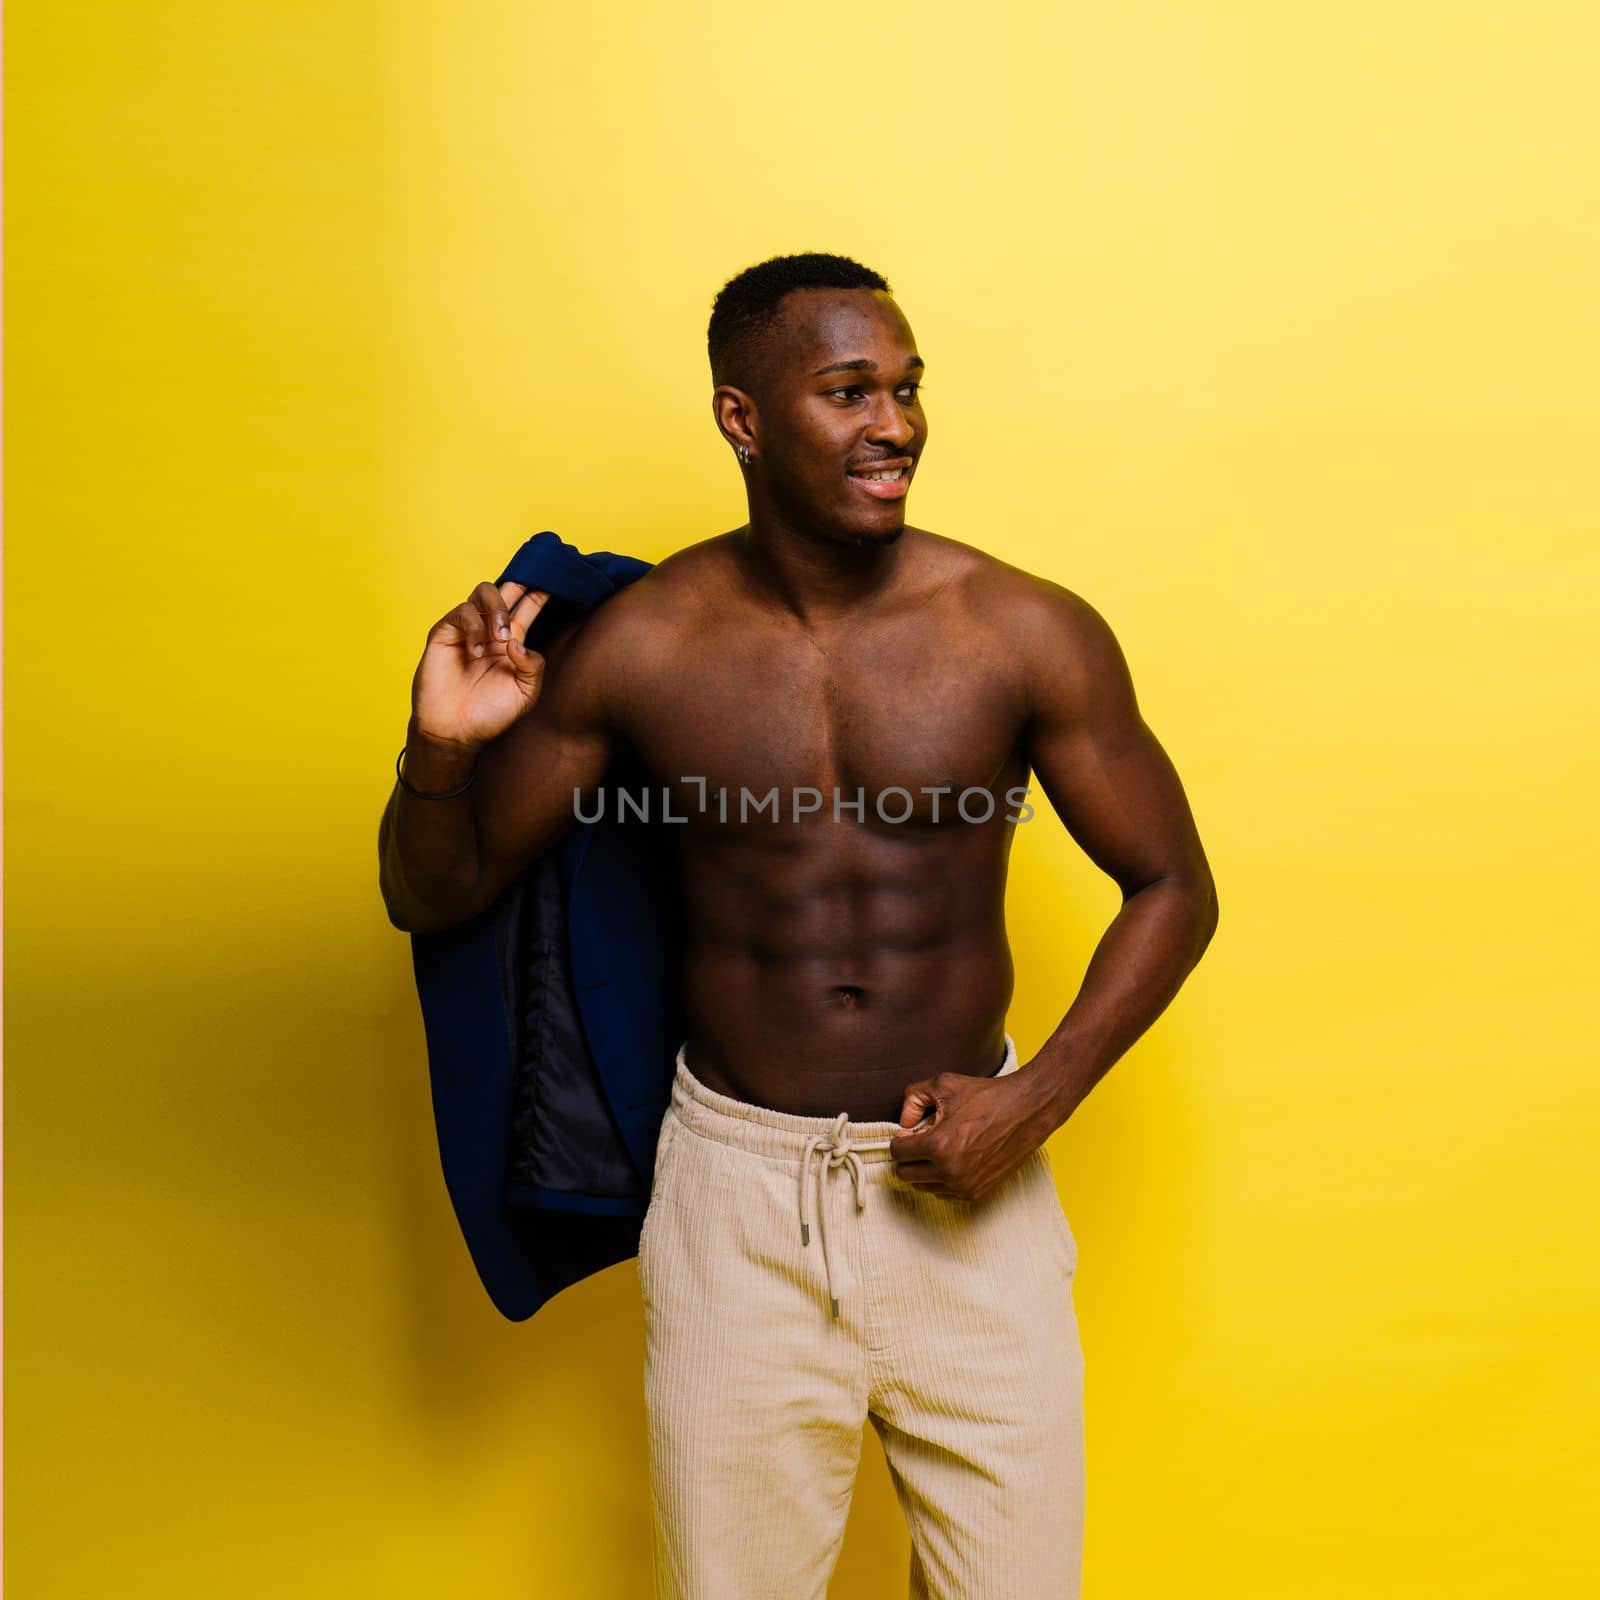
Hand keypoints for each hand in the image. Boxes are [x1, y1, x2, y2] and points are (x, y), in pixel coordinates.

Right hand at [410, 579, 552, 752]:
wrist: (455, 732)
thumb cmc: (490, 714)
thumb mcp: (526, 693)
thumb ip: (533, 666)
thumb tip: (518, 641)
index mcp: (513, 640)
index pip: (529, 606)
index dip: (542, 590)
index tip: (559, 577)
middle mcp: (491, 629)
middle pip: (509, 589)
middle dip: (524, 580)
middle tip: (536, 580)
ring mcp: (468, 628)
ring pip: (485, 591)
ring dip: (498, 609)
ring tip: (502, 637)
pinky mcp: (445, 632)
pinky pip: (462, 612)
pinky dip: (473, 627)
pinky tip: (475, 652)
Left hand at [888, 1068, 1044, 1201]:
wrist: (1026, 1111)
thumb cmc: (986, 1095)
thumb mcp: (944, 1085)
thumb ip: (912, 1099)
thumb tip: (903, 1123)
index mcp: (938, 1146)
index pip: (897, 1152)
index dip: (901, 1138)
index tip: (913, 1130)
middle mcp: (949, 1172)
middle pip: (905, 1174)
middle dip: (909, 1156)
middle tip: (924, 1139)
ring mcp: (964, 1186)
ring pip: (922, 1186)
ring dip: (925, 1169)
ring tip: (943, 1148)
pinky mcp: (977, 1194)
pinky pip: (943, 1194)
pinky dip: (942, 1179)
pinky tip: (955, 1159)